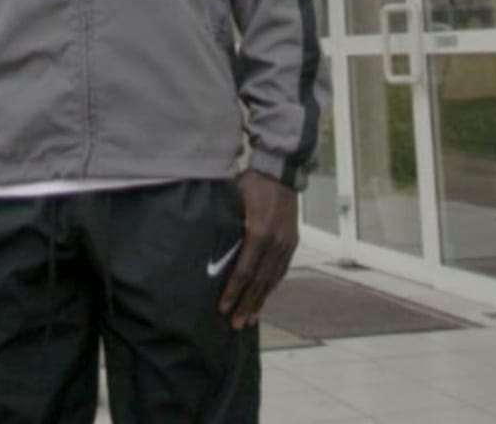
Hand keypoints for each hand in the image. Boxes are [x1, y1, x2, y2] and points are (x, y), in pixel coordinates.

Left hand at [219, 169, 298, 328]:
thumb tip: (203, 243)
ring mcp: (286, 243)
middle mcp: (275, 242)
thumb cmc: (252, 182)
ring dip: (260, 300)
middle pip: (260, 281)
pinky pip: (281, 270)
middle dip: (247, 304)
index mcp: (259, 232)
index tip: (223, 307)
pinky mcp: (292, 242)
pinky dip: (271, 286)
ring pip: (272, 279)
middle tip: (235, 324)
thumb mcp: (234, 198)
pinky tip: (264, 297)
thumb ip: (224, 222)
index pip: (244, 270)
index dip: (233, 291)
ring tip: (249, 319)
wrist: (281, 171)